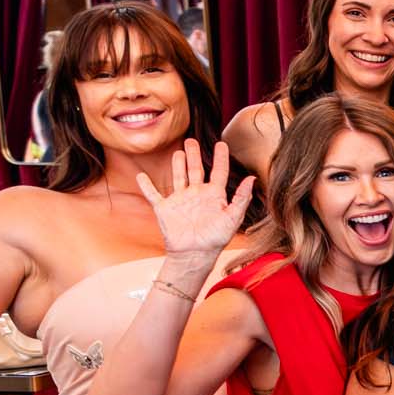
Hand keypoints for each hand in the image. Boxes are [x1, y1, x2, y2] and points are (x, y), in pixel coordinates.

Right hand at [137, 139, 253, 257]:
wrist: (195, 254)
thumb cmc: (216, 238)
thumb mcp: (232, 217)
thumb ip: (241, 198)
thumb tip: (252, 179)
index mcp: (214, 195)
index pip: (218, 172)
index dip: (220, 158)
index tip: (222, 144)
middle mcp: (197, 195)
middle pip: (195, 170)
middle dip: (194, 155)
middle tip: (191, 140)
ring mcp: (180, 200)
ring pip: (178, 177)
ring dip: (177, 164)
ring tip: (179, 152)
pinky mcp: (165, 209)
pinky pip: (153, 195)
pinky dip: (146, 186)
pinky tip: (140, 176)